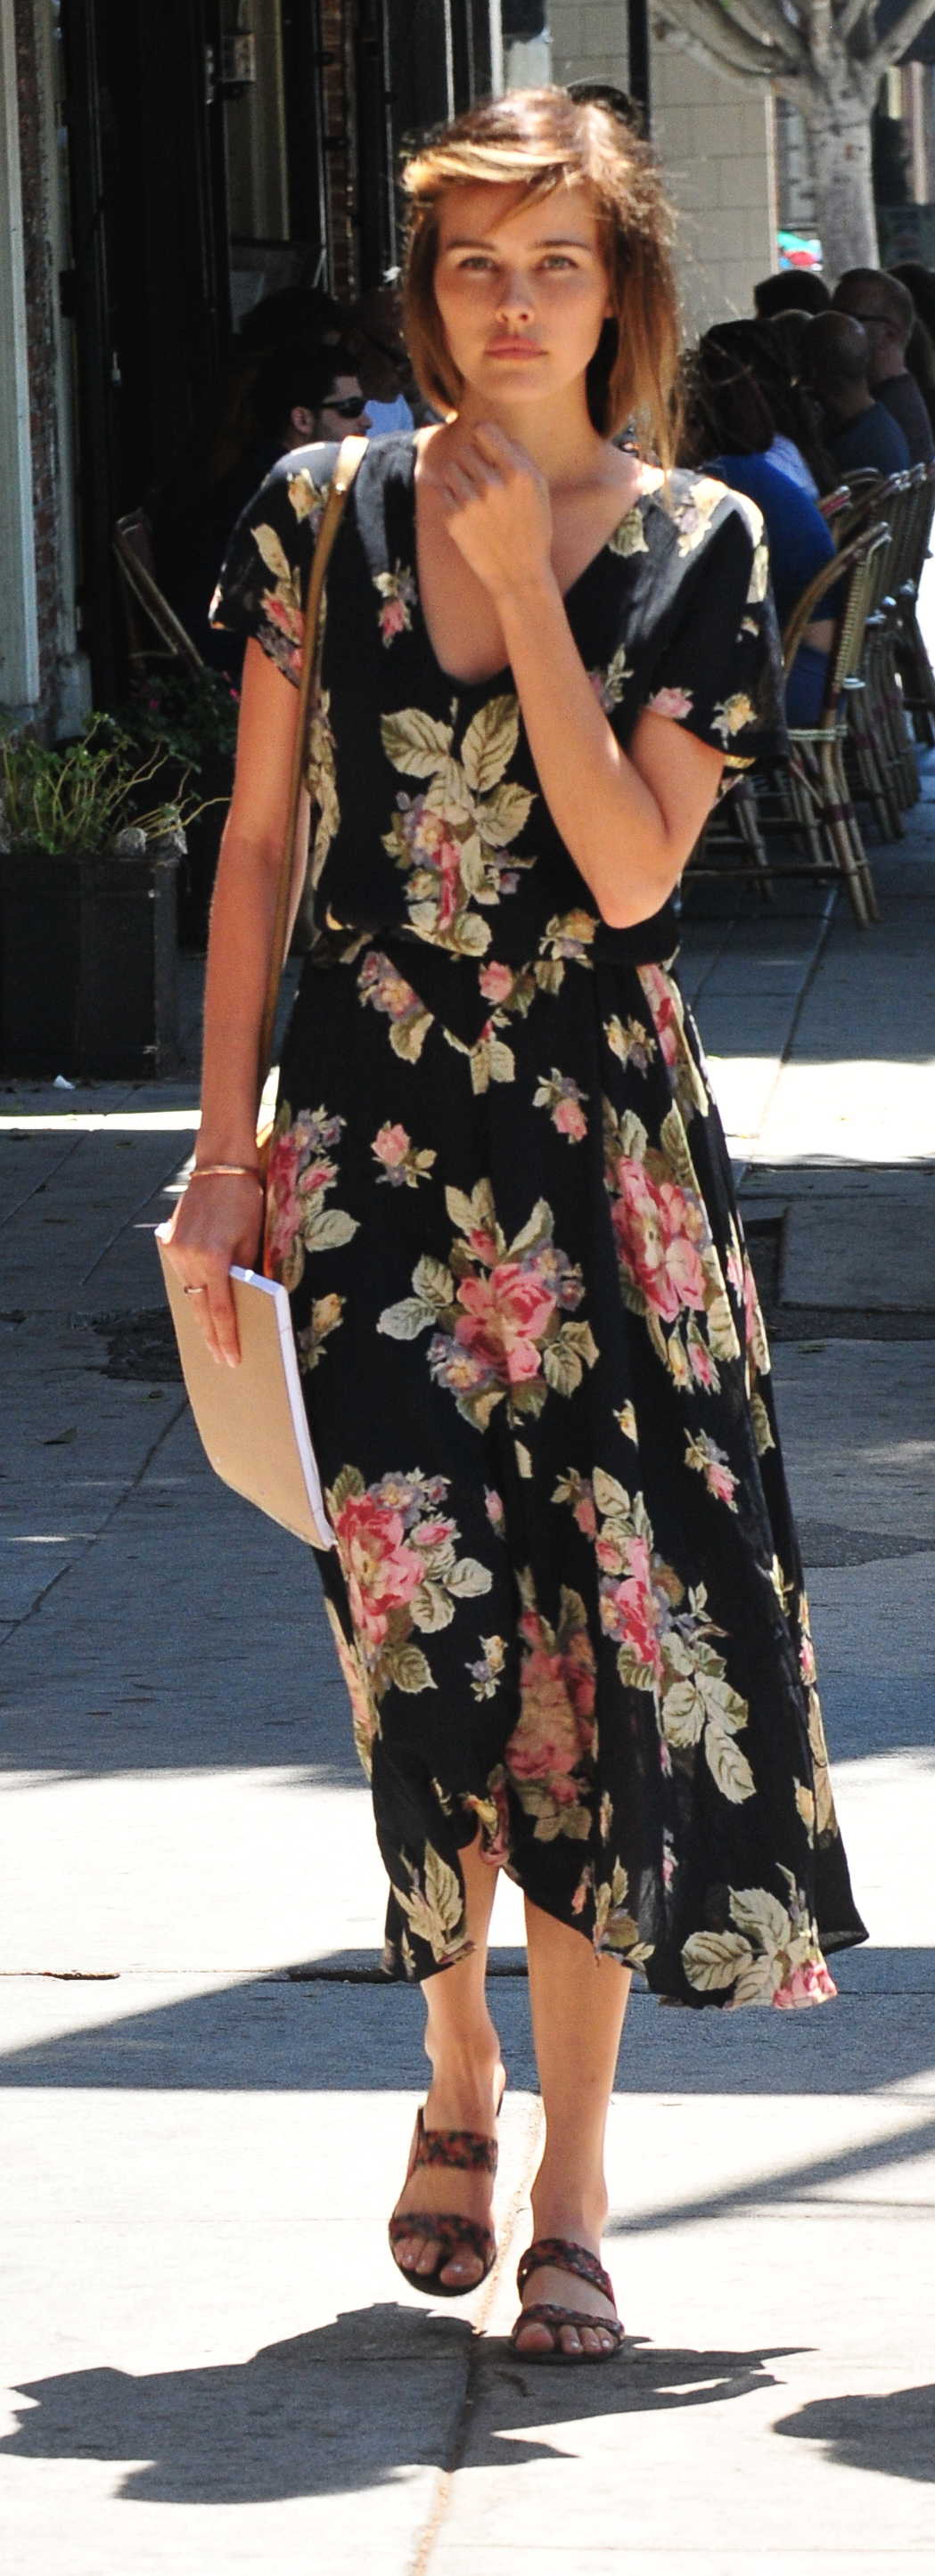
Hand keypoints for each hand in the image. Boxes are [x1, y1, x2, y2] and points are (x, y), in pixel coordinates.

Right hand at [161, 1171, 263, 1366]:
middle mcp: (188, 1257)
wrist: (220, 1167)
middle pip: (200, 1307)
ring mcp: (175, 1250)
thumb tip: (245, 1304)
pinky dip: (193, 1291)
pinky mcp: (169, 1241)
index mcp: (213, 1259)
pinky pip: (182, 1274)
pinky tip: (200, 1306)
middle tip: (221, 1359)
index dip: (227, 1337)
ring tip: (211, 1341)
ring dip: (200, 1316)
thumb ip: (245, 1274)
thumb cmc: (245, 1202)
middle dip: (211, 1336)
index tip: (231, 1358)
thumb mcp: (252, 1240)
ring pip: (189, 1293)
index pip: (221, 1310)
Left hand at [437, 422, 552, 603]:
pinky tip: (468, 513)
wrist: (519, 574)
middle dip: (472, 461)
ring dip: (460, 477)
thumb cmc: (532, 530)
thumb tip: (492, 432)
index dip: (482, 436)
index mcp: (518, 472)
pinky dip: (453, 498)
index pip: (484, 430)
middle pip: (465, 449)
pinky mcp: (453, 518)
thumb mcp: (539, 490)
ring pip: (451, 468)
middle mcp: (493, 484)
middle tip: (482, 479)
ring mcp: (471, 501)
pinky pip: (444, 491)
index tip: (484, 446)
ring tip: (474, 495)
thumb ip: (519, 457)